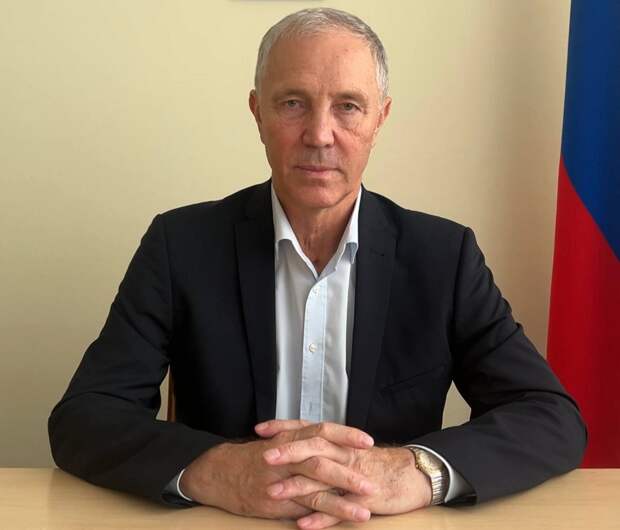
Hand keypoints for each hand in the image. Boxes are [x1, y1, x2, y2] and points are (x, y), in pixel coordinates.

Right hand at [179, 423, 374, 522]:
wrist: (220, 471)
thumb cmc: (254, 456)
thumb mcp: (280, 441)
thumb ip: (305, 443)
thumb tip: (335, 447)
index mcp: (290, 438)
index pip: (323, 431)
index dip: (346, 435)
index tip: (368, 441)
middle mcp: (286, 456)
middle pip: (322, 461)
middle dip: (349, 473)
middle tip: (371, 483)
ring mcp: (280, 480)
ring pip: (314, 490)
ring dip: (341, 502)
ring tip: (364, 512)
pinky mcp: (274, 502)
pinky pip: (299, 510)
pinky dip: (318, 518)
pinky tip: (334, 526)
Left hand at [257, 420, 431, 528]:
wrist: (411, 476)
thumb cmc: (376, 464)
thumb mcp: (348, 450)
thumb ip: (325, 447)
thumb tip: (299, 443)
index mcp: (338, 442)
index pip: (307, 428)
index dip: (283, 427)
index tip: (260, 429)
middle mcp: (343, 455)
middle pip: (313, 448)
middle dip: (287, 452)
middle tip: (264, 456)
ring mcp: (352, 477)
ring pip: (322, 479)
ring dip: (297, 486)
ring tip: (274, 493)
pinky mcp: (362, 500)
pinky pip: (339, 510)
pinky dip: (320, 518)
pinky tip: (302, 526)